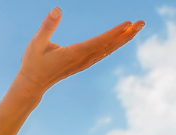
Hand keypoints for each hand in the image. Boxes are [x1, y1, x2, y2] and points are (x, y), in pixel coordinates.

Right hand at [13, 8, 143, 98]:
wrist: (32, 84)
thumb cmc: (33, 63)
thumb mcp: (37, 42)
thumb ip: (47, 26)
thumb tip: (57, 9)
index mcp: (74, 53)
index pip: (99, 42)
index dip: (115, 33)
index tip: (128, 24)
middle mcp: (83, 59)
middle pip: (110, 46)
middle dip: (127, 34)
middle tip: (142, 23)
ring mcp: (85, 62)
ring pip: (109, 49)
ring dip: (124, 38)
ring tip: (137, 27)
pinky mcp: (83, 63)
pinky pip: (104, 52)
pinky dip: (115, 44)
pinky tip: (122, 38)